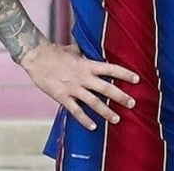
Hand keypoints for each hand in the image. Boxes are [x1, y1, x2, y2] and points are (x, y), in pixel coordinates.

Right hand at [20, 41, 139, 130]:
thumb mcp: (73, 50)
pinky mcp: (62, 97)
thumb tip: (90, 47)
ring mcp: (73, 88)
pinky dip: (84, 119)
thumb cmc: (55, 52)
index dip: (125, 74)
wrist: (36, 57)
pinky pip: (75, 110)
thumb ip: (83, 52)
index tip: (137, 79)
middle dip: (121, 97)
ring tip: (116, 119)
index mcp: (87, 65)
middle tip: (132, 103)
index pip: (111, 69)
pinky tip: (93, 126)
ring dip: (106, 112)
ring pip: (94, 102)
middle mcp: (83, 77)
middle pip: (106, 88)